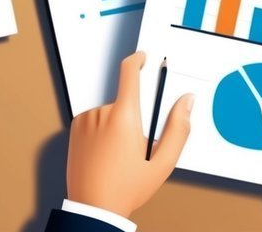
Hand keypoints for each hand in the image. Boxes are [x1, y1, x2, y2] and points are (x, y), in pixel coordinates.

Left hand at [65, 51, 193, 218]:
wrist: (94, 205)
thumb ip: (178, 128)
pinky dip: (102, 131)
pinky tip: (104, 153)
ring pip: (109, 113)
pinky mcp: (74, 127)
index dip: (137, 60)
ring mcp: (85, 119)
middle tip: (135, 148)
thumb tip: (187, 102)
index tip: (143, 57)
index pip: (129, 73)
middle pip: (124, 102)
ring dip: (116, 126)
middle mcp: (102, 112)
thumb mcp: (162, 162)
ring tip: (117, 155)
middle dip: (133, 118)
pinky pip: (94, 120)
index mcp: (124, 116)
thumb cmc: (127, 187)